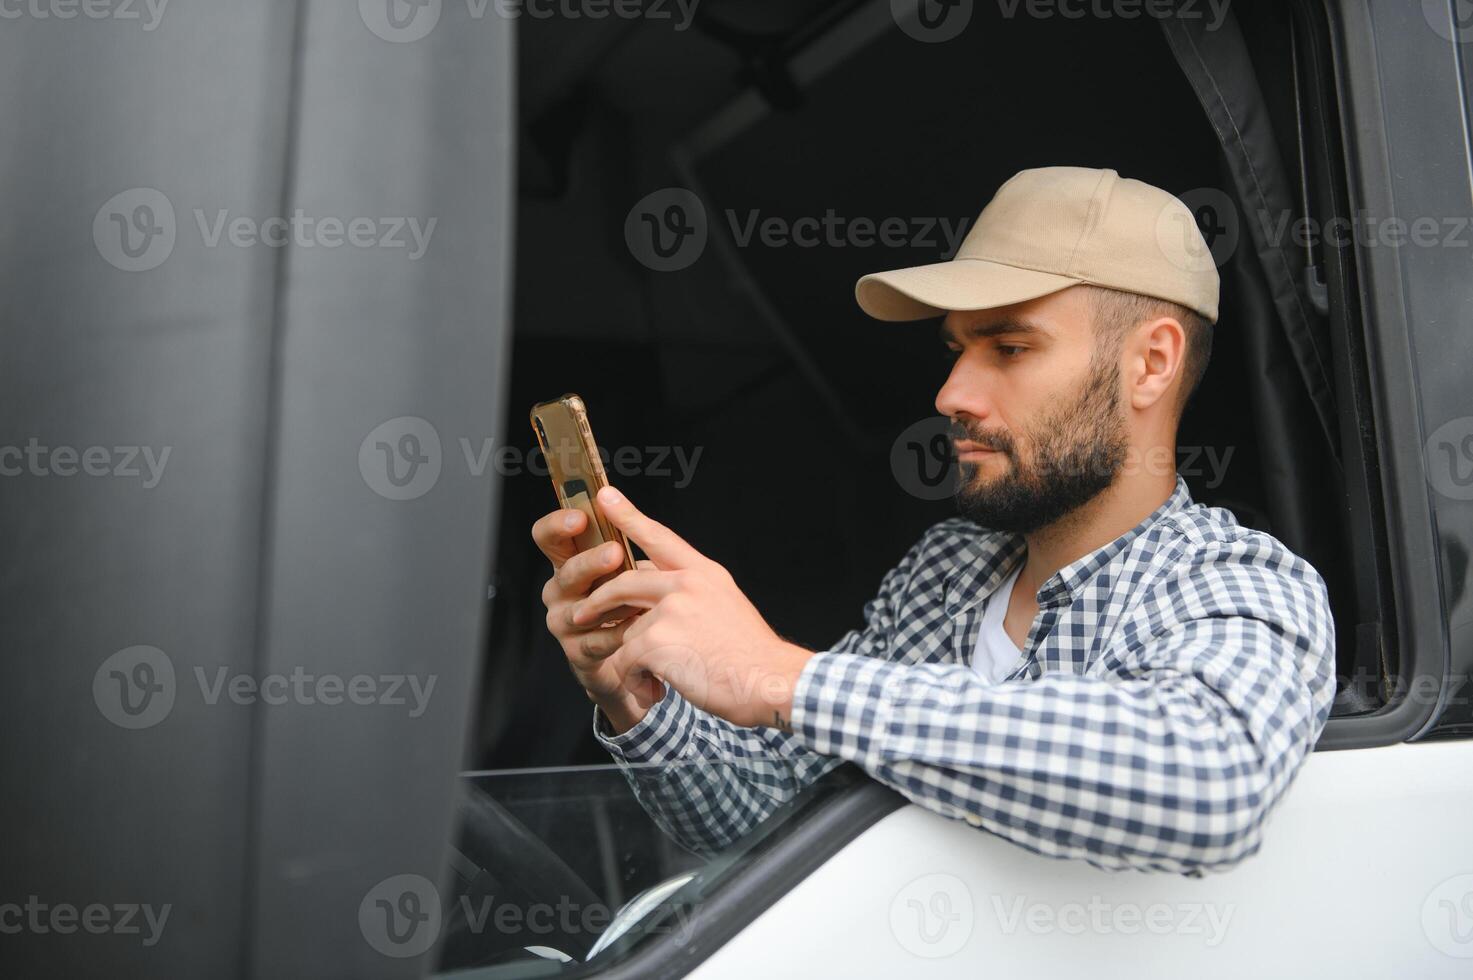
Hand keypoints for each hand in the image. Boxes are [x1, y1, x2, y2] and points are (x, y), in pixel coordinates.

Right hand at [532, 507, 664, 732]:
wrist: (633, 656)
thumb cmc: (628, 601)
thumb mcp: (625, 565)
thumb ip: (616, 533)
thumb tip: (612, 495)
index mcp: (568, 561)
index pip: (547, 537)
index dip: (557, 525)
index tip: (580, 518)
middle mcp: (559, 591)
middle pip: (567, 572)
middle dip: (591, 562)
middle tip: (615, 553)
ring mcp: (564, 622)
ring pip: (582, 609)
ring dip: (612, 601)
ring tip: (638, 597)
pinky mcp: (577, 653)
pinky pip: (597, 641)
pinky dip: (621, 633)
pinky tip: (640, 626)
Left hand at [570, 486, 813, 729]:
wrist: (770, 681)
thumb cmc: (750, 654)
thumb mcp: (725, 606)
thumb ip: (691, 593)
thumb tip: (654, 593)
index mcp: (704, 573)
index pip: (660, 537)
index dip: (629, 516)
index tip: (604, 496)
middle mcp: (687, 584)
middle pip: (625, 582)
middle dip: (598, 600)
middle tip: (580, 613)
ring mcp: (672, 609)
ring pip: (626, 629)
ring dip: (633, 658)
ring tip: (653, 678)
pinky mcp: (658, 639)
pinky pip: (626, 658)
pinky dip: (635, 678)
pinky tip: (654, 689)